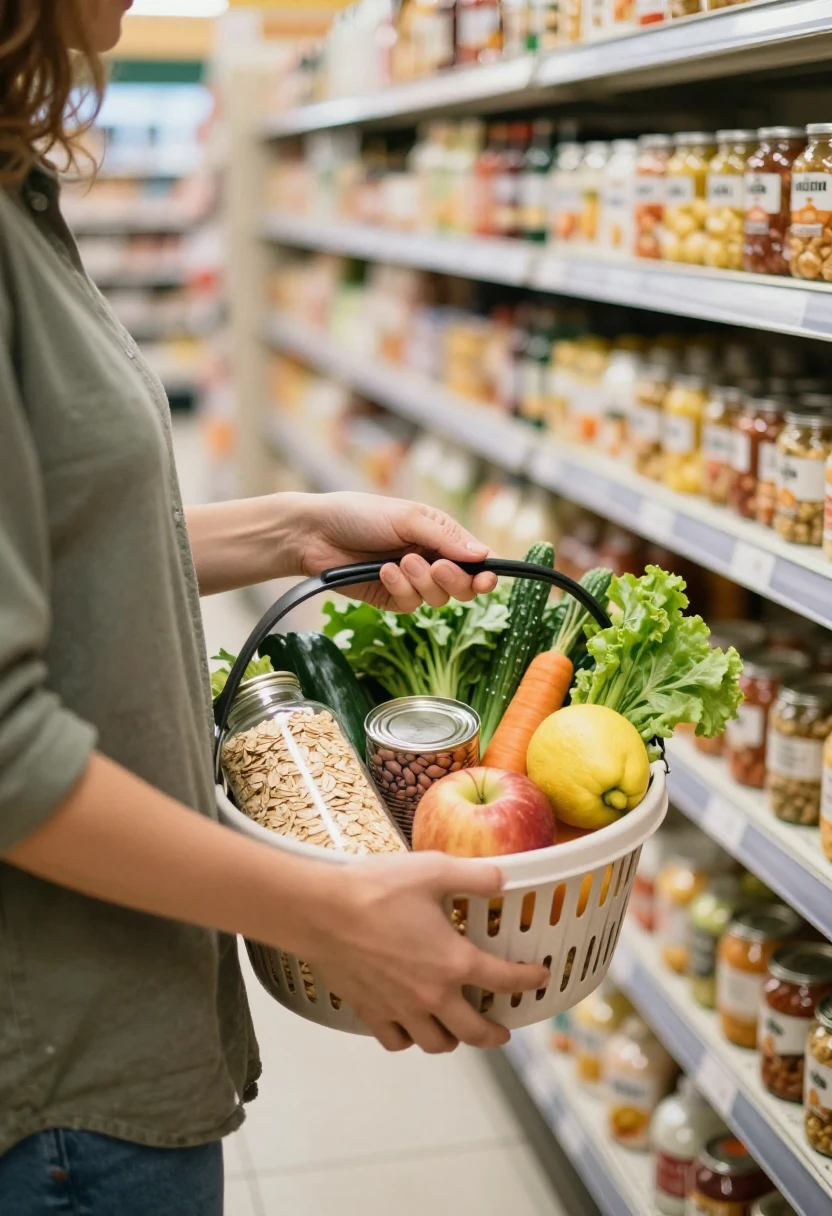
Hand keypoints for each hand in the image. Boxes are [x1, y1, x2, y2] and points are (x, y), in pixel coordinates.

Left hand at [297, 492, 497, 609]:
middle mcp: (430, 559)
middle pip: (463, 586)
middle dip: (454, 580)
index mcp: (439, 535)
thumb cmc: (359, 514)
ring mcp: (411, 581)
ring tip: (400, 562)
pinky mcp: (391, 598)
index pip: (474, 559)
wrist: (315, 533)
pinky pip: (411, 604)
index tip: (487, 579)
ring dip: (422, 582)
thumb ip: (445, 538)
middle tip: (437, 566)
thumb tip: (483, 555)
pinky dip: (400, 588)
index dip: (484, 573)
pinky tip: (383, 572)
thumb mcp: (408, 517)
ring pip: (438, 599)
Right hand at [304, 853, 549, 1053]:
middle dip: (495, 1033)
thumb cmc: (376, 889)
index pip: (505, 981)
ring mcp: (401, 1009)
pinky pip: (396, 1041)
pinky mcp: (371, 1012)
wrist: (321, 912)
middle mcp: (432, 995)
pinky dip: (408, 1039)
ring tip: (457, 1028)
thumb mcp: (433, 870)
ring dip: (453, 1038)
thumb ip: (474, 876)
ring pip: (436, 1044)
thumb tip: (503, 878)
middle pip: (475, 1032)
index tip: (540, 978)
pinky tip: (411, 1025)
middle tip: (503, 1029)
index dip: (529, 980)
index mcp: (455, 963)